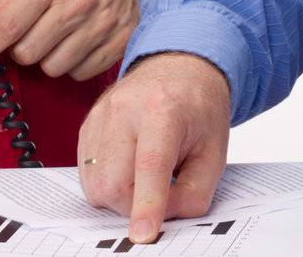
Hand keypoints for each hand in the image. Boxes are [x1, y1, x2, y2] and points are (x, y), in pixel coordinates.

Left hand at [0, 0, 151, 80]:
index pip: (8, 26)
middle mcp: (76, 3)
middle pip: (27, 53)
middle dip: (20, 49)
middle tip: (29, 33)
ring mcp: (100, 25)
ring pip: (52, 68)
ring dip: (46, 58)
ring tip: (55, 37)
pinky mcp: (118, 41)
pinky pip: (79, 74)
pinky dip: (72, 64)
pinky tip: (76, 43)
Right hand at [78, 52, 231, 243]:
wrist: (180, 68)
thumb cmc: (199, 109)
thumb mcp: (215, 152)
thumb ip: (193, 194)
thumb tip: (162, 220)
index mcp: (163, 108)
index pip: (150, 163)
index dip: (147, 203)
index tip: (143, 234)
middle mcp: (125, 108)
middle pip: (112, 182)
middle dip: (134, 205)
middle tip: (160, 193)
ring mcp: (100, 115)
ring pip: (95, 184)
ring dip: (120, 195)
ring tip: (146, 173)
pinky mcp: (87, 126)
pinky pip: (87, 174)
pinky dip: (108, 182)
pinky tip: (130, 164)